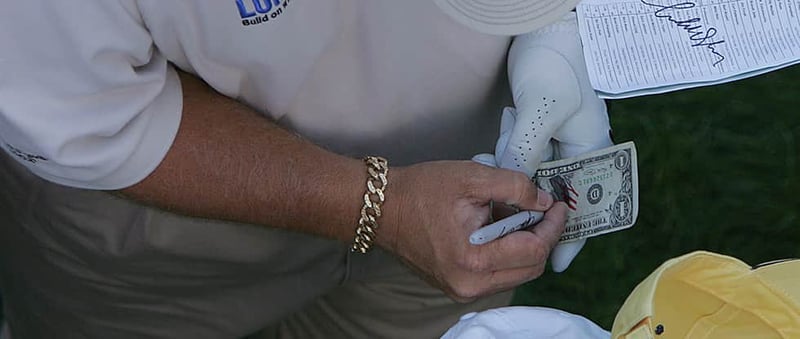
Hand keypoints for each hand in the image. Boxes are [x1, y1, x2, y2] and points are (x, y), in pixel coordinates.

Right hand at [378, 161, 567, 301]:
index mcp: (472, 260)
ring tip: (516, 216)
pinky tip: (497, 228)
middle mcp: (469, 284)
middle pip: (531, 268)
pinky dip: (507, 253)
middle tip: (545, 209)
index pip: (533, 250)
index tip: (560, 206)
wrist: (382, 209)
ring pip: (517, 274)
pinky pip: (498, 275)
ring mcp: (462, 290)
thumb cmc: (420, 191)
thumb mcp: (471, 177)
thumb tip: (544, 202)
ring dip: (525, 246)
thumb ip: (515, 187)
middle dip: (543, 238)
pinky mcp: (458, 287)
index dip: (553, 226)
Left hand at [480, 13, 612, 271]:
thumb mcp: (541, 110)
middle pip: (555, 193)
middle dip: (528, 197)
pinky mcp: (538, 133)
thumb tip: (515, 194)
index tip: (554, 263)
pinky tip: (498, 142)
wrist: (544, 33)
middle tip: (505, 194)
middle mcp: (577, 151)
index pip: (587, 203)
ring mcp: (558, 142)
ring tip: (501, 152)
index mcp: (592, 149)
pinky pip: (521, 157)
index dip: (572, 235)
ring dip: (513, 171)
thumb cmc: (554, 66)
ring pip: (532, 176)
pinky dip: (508, 155)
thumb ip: (526, 152)